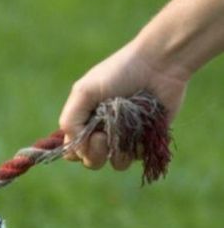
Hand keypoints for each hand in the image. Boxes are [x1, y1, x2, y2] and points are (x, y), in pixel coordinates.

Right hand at [59, 41, 187, 169]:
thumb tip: (76, 149)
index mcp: (85, 121)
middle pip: (91, 161)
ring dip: (118, 152)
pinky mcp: (147, 139)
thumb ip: (70, 121)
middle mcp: (103, 132)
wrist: (158, 64)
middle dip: (94, 153)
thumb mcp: (83, 92)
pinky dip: (139, 145)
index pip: (72, 150)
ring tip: (125, 130)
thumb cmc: (118, 72)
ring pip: (116, 163)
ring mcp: (126, 138)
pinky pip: (139, 156)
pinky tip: (142, 127)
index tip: (86, 136)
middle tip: (102, 136)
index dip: (77, 150)